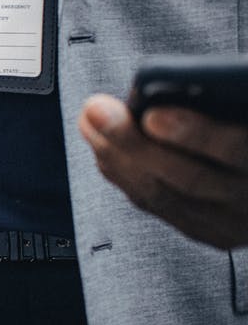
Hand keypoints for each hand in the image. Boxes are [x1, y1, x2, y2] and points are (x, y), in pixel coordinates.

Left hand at [78, 94, 247, 248]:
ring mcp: (237, 224)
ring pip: (169, 196)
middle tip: (96, 110)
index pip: (240, 150)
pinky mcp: (216, 233)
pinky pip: (163, 207)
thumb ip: (230, 100)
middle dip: (135, 143)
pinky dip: (129, 176)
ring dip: (120, 157)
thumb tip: (174, 90)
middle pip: (191, 178)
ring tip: (91, 120)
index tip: (153, 114)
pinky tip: (105, 150)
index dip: (196, 135)